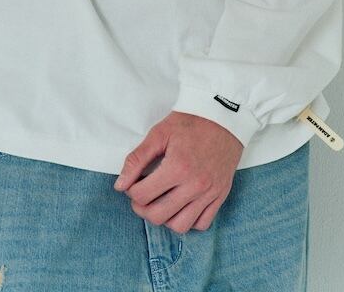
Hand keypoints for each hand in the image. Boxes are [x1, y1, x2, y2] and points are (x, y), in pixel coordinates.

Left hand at [113, 111, 244, 232]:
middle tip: (142, 194)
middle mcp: (195, 184)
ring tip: (160, 201)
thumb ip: (137, 159)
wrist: (223, 117)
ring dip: (165, 218)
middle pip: (158, 216)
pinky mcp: (220, 196)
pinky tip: (180, 205)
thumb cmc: (190, 122)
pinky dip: (188, 220)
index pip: (142, 196)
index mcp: (178, 167)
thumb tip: (120, 185)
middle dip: (142, 208)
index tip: (134, 182)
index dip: (131, 190)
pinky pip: (201, 224)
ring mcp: (209, 193)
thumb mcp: (159, 133)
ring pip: (180, 226)